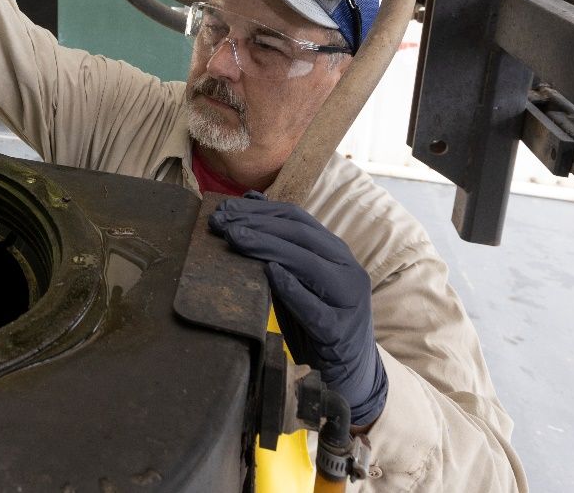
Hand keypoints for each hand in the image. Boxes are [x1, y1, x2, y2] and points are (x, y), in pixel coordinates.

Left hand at [210, 194, 387, 425]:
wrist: (353, 371)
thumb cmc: (318, 319)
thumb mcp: (298, 278)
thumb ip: (279, 246)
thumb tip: (250, 201)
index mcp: (335, 252)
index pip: (296, 218)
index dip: (259, 210)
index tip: (224, 208)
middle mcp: (347, 269)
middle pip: (300, 235)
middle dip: (256, 224)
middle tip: (221, 222)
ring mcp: (348, 300)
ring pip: (308, 264)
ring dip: (268, 247)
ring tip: (235, 238)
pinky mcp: (340, 331)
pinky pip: (315, 307)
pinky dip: (292, 288)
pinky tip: (270, 273)